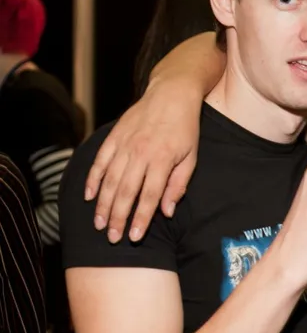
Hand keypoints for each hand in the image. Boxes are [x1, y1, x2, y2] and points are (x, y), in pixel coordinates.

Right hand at [86, 79, 201, 242]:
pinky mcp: (113, 136)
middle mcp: (140, 153)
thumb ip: (178, 184)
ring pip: (109, 180)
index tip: (134, 237)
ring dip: (102, 204)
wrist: (171, 94)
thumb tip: (167, 212)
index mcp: (162, 159)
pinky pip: (100, 161)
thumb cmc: (185, 128)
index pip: (149, 196)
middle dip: (117, 217)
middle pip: (125, 192)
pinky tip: (88, 196)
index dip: (141, 219)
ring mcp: (124, 144)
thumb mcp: (191, 156)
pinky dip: (92, 179)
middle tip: (112, 238)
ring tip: (99, 224)